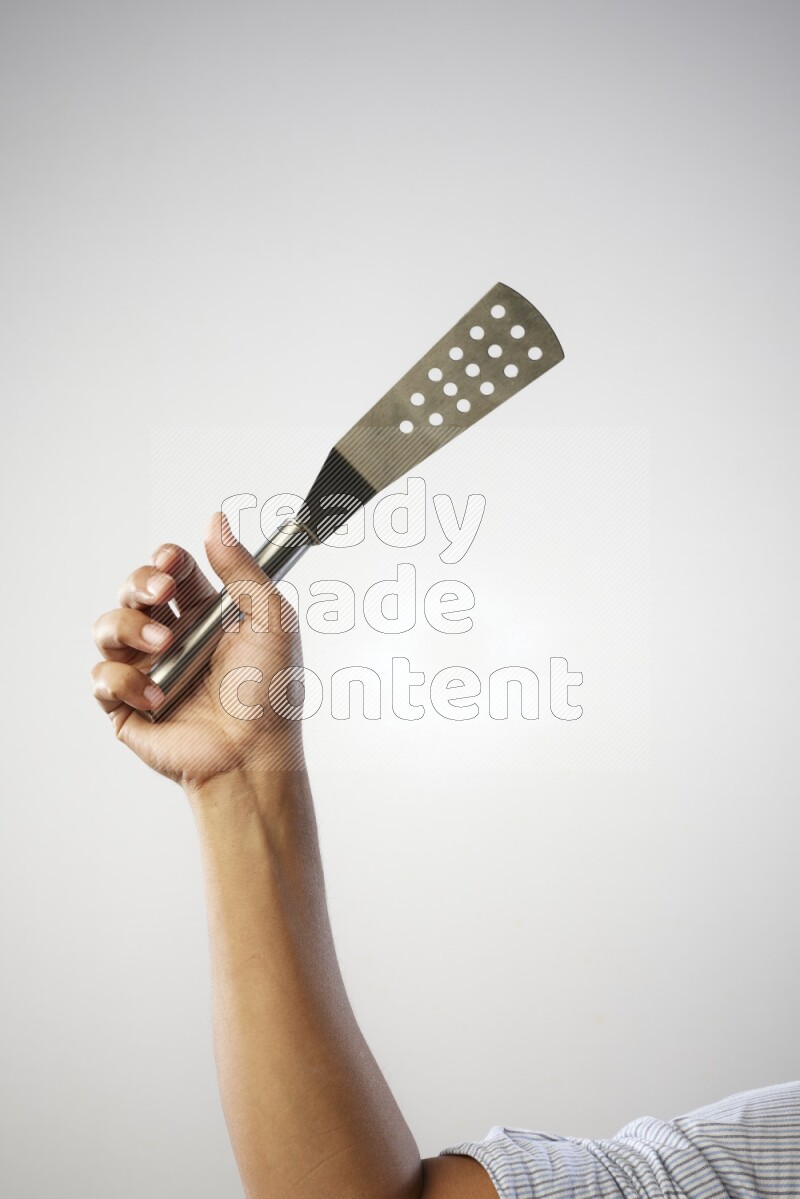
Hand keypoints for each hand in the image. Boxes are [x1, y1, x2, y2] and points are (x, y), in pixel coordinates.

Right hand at [91, 513, 304, 788]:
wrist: (252, 755)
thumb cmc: (271, 695)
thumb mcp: (271, 619)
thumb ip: (242, 569)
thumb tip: (216, 521)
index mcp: (207, 616)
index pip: (172, 572)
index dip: (165, 561)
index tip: (172, 562)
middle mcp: (174, 639)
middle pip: (133, 591)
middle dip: (140, 584)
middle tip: (163, 594)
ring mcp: (148, 671)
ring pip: (108, 627)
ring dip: (128, 627)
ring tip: (162, 645)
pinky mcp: (127, 706)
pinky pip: (102, 677)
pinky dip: (124, 681)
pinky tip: (157, 697)